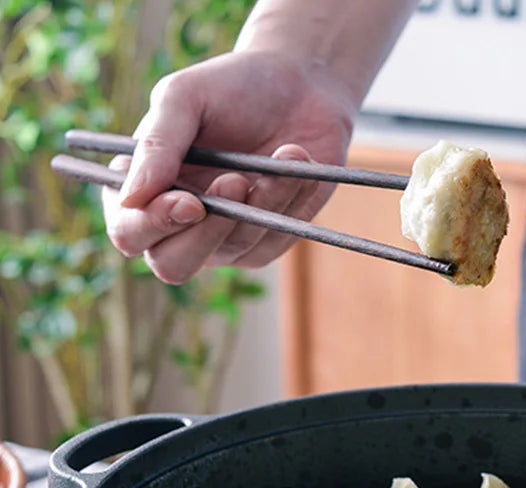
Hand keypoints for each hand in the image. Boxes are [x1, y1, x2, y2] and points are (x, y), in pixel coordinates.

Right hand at [104, 49, 355, 282]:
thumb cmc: (230, 88)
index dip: (153, 225)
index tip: (190, 201)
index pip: (130, 232)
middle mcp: (178, 225)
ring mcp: (224, 240)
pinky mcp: (268, 241)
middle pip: (173, 266)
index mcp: (142, 189)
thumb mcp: (184, 98)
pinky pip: (275, 239)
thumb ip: (156, 144)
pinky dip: (290, 197)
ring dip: (262, 199)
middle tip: (234, 181)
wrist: (298, 86)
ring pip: (235, 246)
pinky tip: (297, 158)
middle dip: (204, 233)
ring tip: (283, 153)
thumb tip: (130, 197)